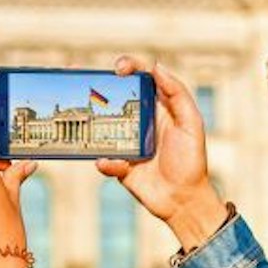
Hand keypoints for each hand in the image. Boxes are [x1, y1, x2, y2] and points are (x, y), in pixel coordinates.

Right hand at [96, 56, 228, 250]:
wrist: (183, 200)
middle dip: (94, 83)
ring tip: (76, 114)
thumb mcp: (192, 124)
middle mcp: (139, 121)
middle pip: (113, 96)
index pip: (141, 78)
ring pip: (101, 125)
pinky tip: (109, 162)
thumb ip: (178, 94)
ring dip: (87, 119)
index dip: (129, 66)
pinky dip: (105, 161)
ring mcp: (125, 142)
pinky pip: (104, 159)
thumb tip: (157, 67)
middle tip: (77, 74)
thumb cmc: (192, 161)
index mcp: (157, 107)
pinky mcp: (118, 164)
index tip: (118, 68)